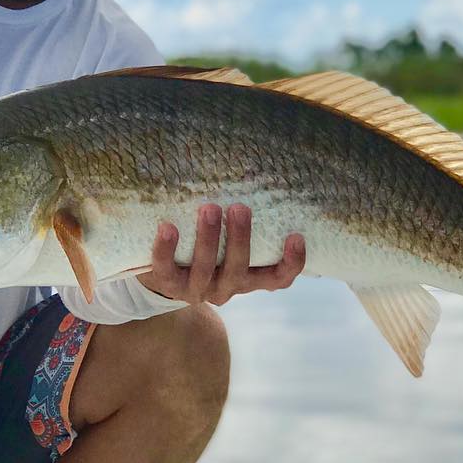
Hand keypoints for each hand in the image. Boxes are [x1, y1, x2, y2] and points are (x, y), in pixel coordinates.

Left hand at [136, 203, 304, 306]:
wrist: (166, 277)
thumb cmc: (209, 250)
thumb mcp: (231, 244)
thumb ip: (243, 223)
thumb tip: (255, 172)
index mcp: (248, 279)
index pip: (277, 279)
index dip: (291, 263)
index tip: (296, 237)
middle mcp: (226, 288)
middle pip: (238, 270)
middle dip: (240, 239)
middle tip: (240, 208)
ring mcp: (196, 289)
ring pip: (204, 270)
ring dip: (207, 239)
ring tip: (209, 208)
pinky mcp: (168, 284)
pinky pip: (165, 270)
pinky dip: (166, 249)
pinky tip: (167, 227)